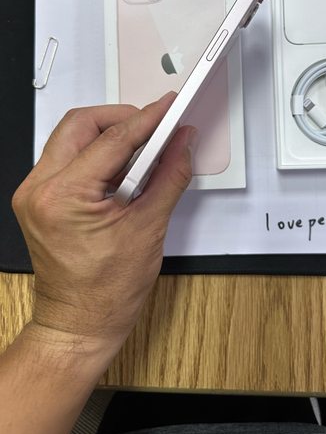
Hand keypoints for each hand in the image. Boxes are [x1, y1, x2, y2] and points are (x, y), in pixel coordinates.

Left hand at [12, 93, 194, 351]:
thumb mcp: (148, 228)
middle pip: (80, 124)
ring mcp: (35, 194)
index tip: (168, 109)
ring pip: (71, 137)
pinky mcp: (40, 199)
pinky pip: (68, 158)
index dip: (147, 120)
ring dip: (109, 135)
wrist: (79, 324)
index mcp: (63, 197)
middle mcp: (39, 190)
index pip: (111, 140)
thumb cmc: (106, 292)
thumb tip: (182, 144)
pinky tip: (122, 167)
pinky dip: (97, 154)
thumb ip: (169, 176)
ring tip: (143, 149)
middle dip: (121, 118)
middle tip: (155, 125)